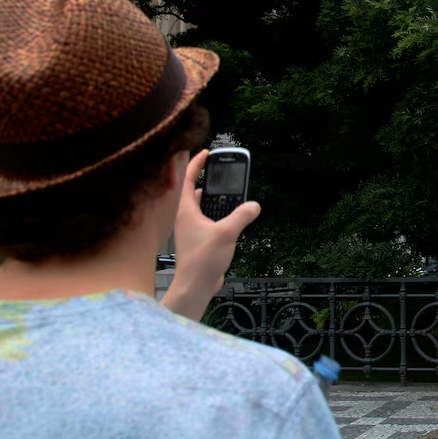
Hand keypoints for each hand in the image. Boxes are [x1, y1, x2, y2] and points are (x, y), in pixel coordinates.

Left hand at [161, 150, 260, 319]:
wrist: (195, 285)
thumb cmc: (202, 260)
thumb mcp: (227, 233)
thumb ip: (242, 216)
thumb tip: (253, 205)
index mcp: (185, 210)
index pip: (186, 178)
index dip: (196, 163)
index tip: (206, 153)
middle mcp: (184, 217)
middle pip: (194, 190)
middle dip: (209, 181)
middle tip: (223, 174)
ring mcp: (189, 228)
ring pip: (200, 205)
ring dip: (214, 199)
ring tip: (230, 196)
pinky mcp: (196, 238)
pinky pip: (205, 219)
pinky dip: (216, 214)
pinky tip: (230, 219)